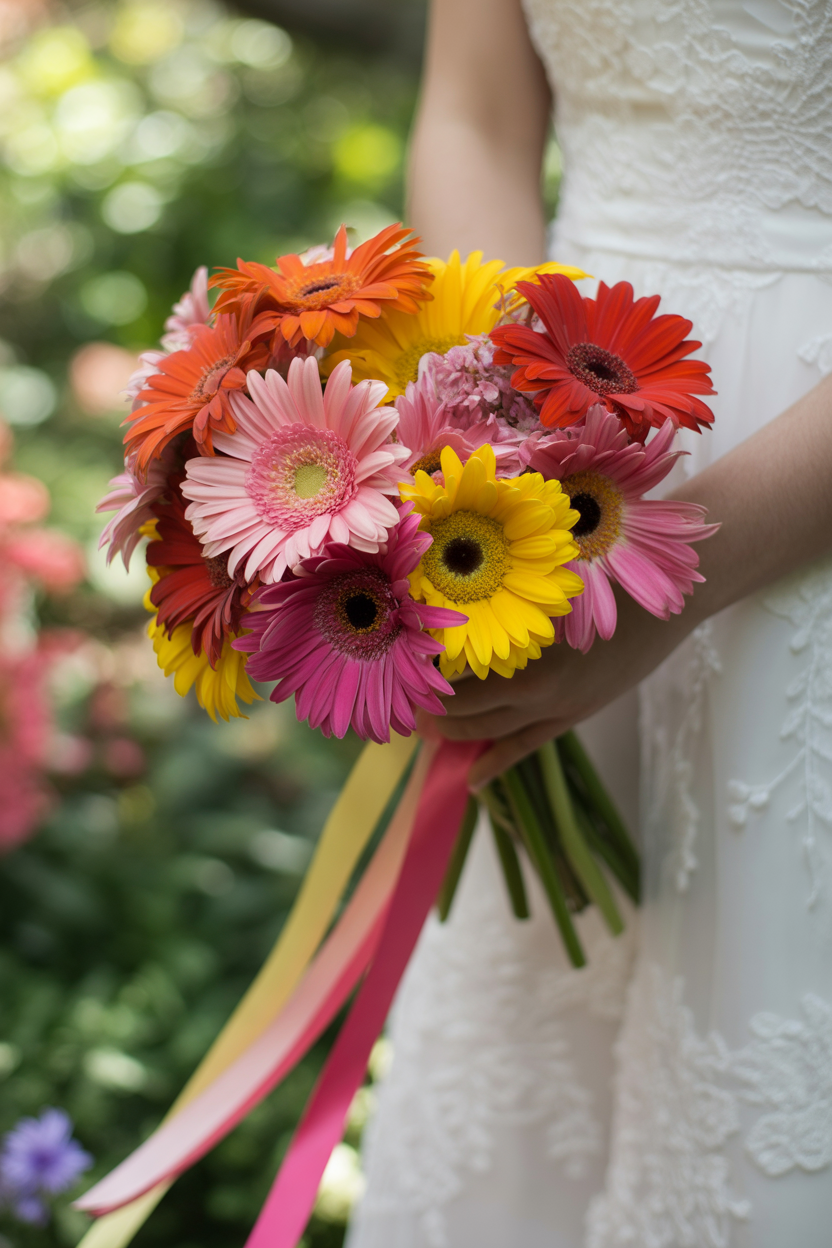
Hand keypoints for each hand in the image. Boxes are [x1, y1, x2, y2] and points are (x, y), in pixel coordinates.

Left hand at [420, 592, 696, 789]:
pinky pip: (524, 749)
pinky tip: (472, 781)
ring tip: (426, 730)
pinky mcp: (575, 715)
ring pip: (487, 730)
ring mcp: (556, 703)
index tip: (396, 664)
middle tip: (403, 700)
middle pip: (462, 702)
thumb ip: (505, 586)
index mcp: (522, 636)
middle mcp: (533, 676)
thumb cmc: (610, 565)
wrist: (676, 592)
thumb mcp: (550, 569)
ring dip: (453, 733)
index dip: (419, 668)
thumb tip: (451, 590)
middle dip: (428, 705)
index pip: (451, 663)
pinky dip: (494, 764)